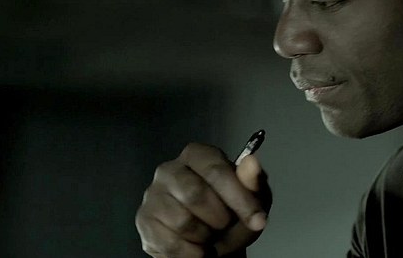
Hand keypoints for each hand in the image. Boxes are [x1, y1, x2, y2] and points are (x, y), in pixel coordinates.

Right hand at [136, 143, 271, 256]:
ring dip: (206, 237)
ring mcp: (152, 195)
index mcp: (197, 155)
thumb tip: (252, 162)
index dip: (239, 197)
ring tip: (210, 235)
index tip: (258, 220)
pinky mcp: (144, 221)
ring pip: (182, 221)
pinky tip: (197, 248)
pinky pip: (171, 244)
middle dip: (220, 219)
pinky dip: (192, 253)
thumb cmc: (233, 216)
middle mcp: (169, 169)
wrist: (213, 244)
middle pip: (196, 194)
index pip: (215, 169)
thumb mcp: (253, 201)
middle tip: (226, 226)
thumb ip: (253, 183)